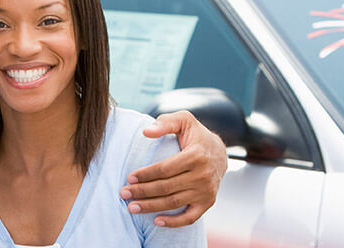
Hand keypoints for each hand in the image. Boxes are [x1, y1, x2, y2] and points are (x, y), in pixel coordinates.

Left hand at [120, 110, 227, 226]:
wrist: (219, 153)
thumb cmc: (196, 135)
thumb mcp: (184, 120)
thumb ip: (165, 123)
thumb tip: (146, 132)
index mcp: (196, 155)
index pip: (165, 169)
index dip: (146, 174)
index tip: (129, 177)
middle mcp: (203, 175)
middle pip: (166, 187)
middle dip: (142, 191)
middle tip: (124, 193)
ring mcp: (206, 191)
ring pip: (174, 202)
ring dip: (151, 207)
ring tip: (132, 207)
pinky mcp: (207, 202)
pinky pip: (190, 217)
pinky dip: (174, 222)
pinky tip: (156, 221)